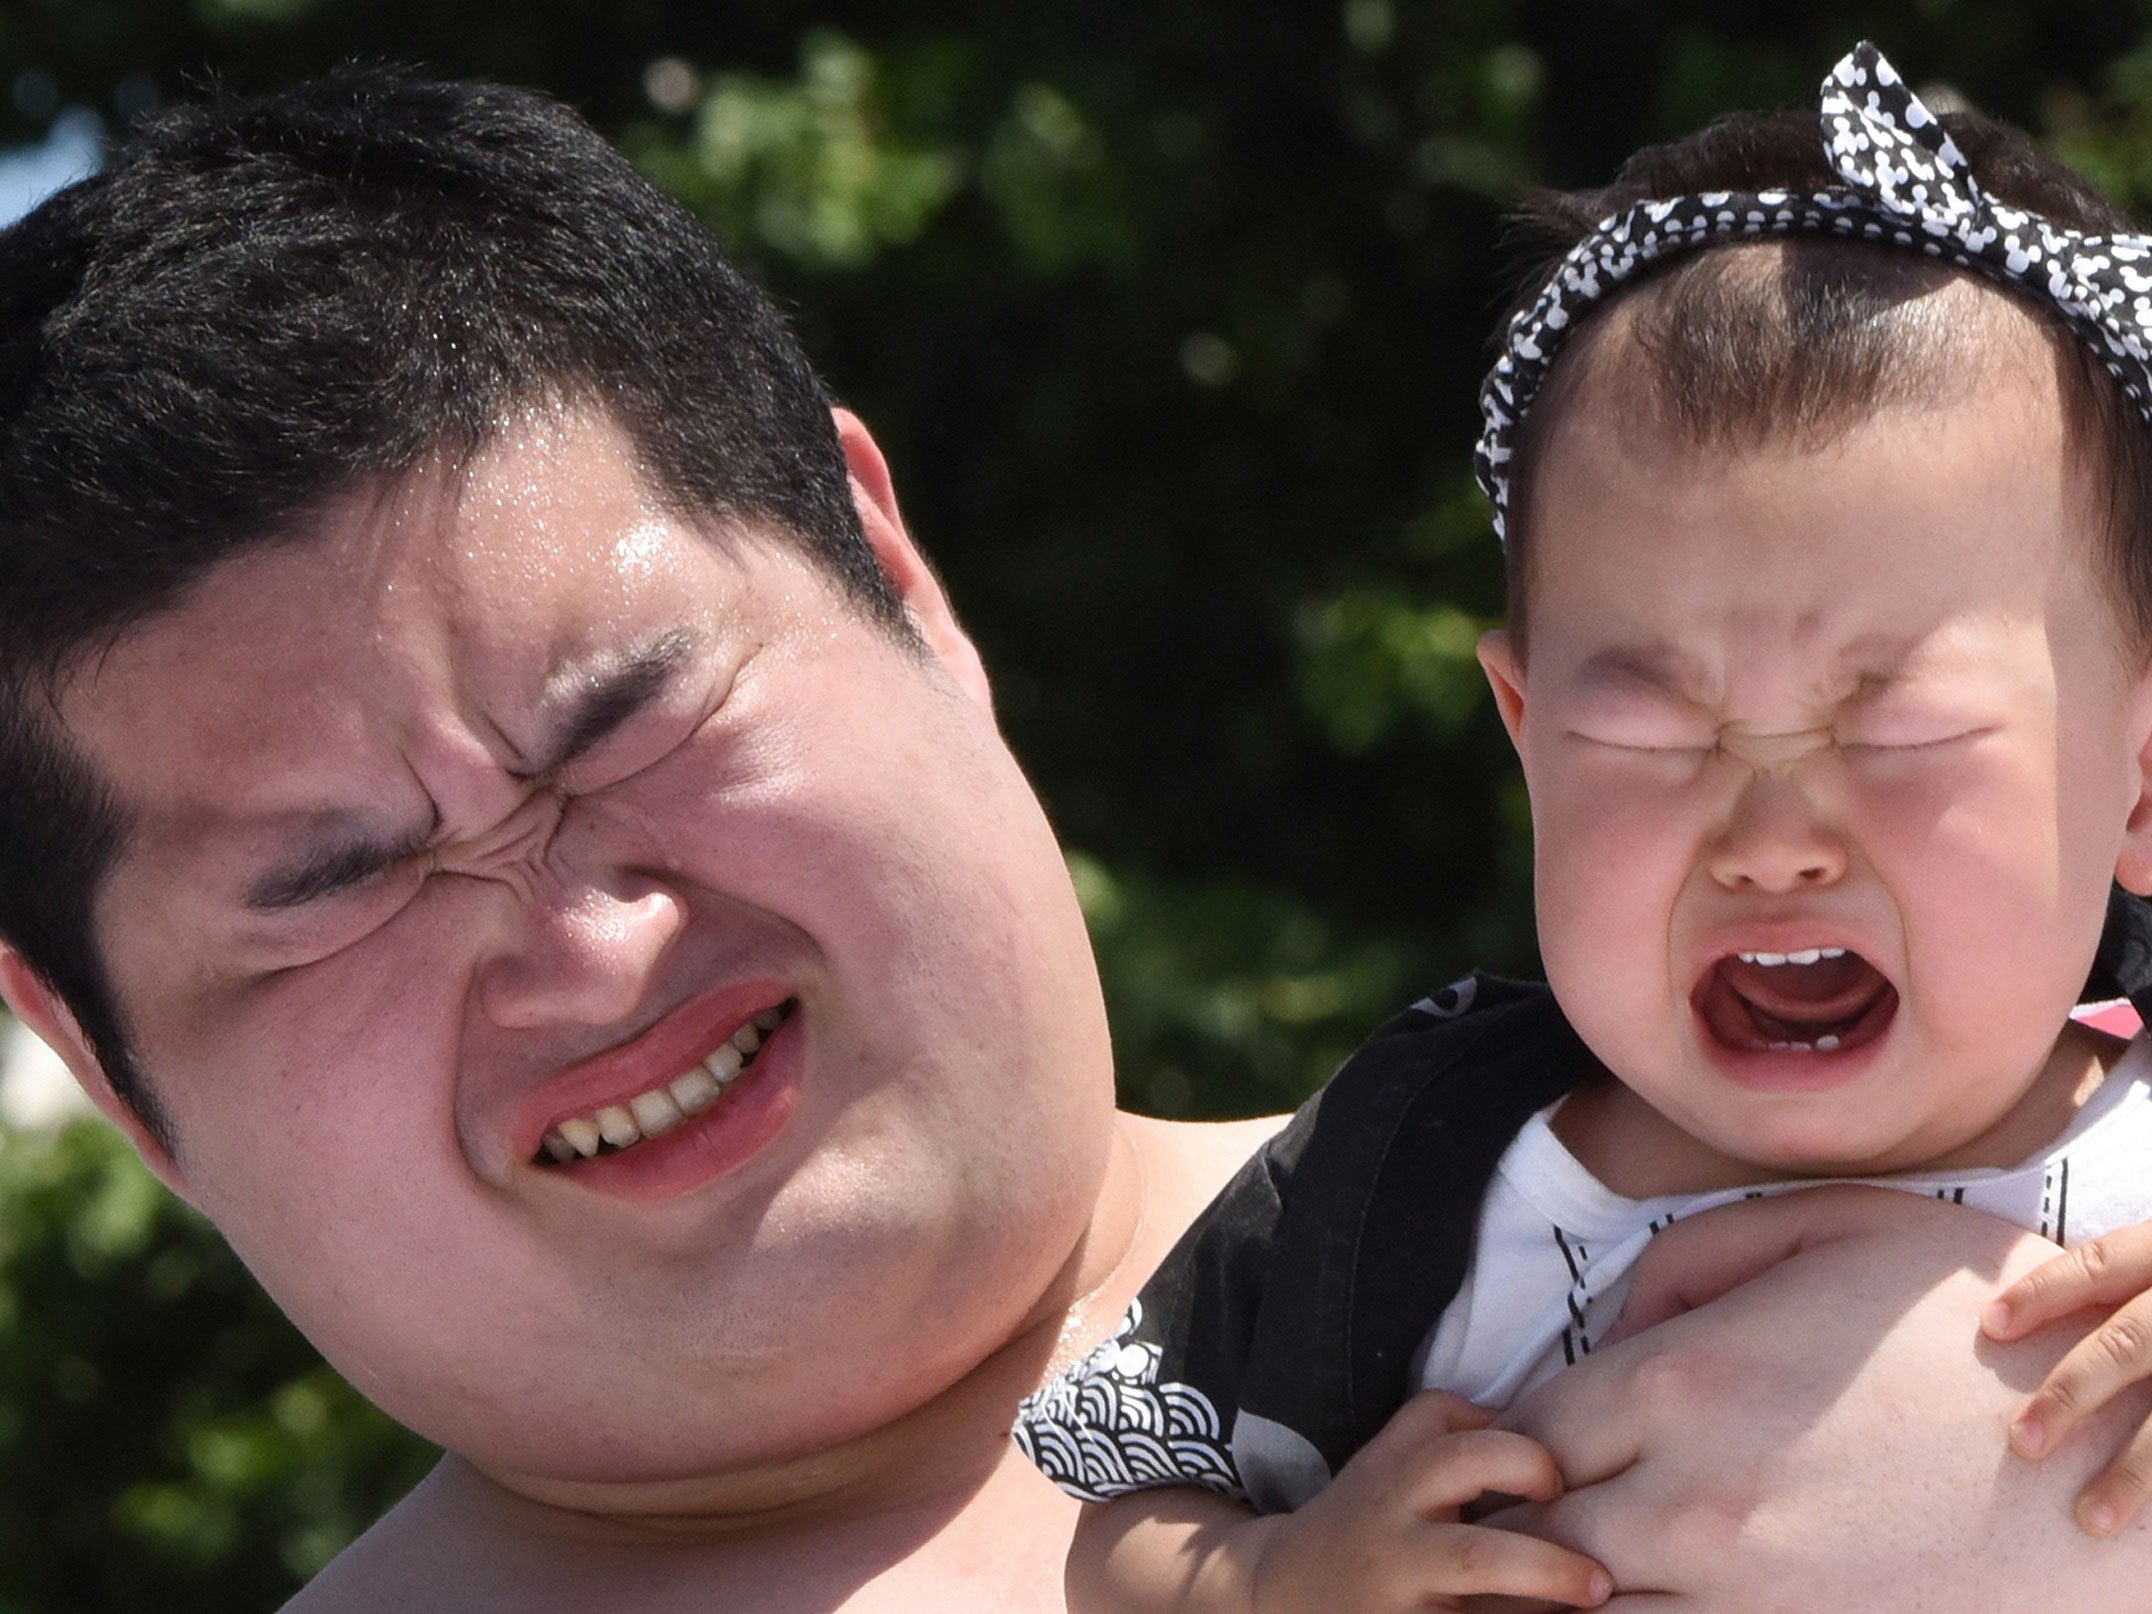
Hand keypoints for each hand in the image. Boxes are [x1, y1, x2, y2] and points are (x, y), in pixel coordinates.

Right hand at [1068, 1389, 1609, 1613]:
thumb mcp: (1388, 1456)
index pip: (1460, 1455)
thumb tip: (1533, 1410)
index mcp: (1399, 1485)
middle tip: (1597, 1578)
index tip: (1559, 1480)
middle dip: (1546, 1565)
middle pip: (1479, 1555)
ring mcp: (1400, 1604)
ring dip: (1537, 1606)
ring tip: (1591, 1609)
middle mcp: (1398, 1548)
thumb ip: (1445, 1422)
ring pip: (1476, 1606)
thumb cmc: (1360, 1519)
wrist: (1277, 1592)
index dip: (1521, 1459)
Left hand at [1483, 1197, 2150, 1610]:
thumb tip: (1618, 1324)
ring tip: (1601, 1572)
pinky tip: (1674, 1601)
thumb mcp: (1838, 1230)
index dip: (1520, 1445)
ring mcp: (1747, 1603)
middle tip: (1558, 1520)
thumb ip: (1693, 1256)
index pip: (1529, 1431)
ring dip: (1575, 1598)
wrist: (2125, 1461)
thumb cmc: (1983, 1333)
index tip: (1546, 1451)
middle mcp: (1693, 1504)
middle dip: (1532, 1531)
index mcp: (1686, 1383)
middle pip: (1538, 1542)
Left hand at [1984, 1219, 2151, 1535]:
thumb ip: (2112, 1281)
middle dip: (2072, 1392)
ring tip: (2091, 1520)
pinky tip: (2150, 1530)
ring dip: (2135, 1472)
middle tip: (2021, 1443)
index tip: (1989, 1326)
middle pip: (2128, 1344)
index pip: (2099, 1266)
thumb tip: (2001, 1319)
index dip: (2042, 1291)